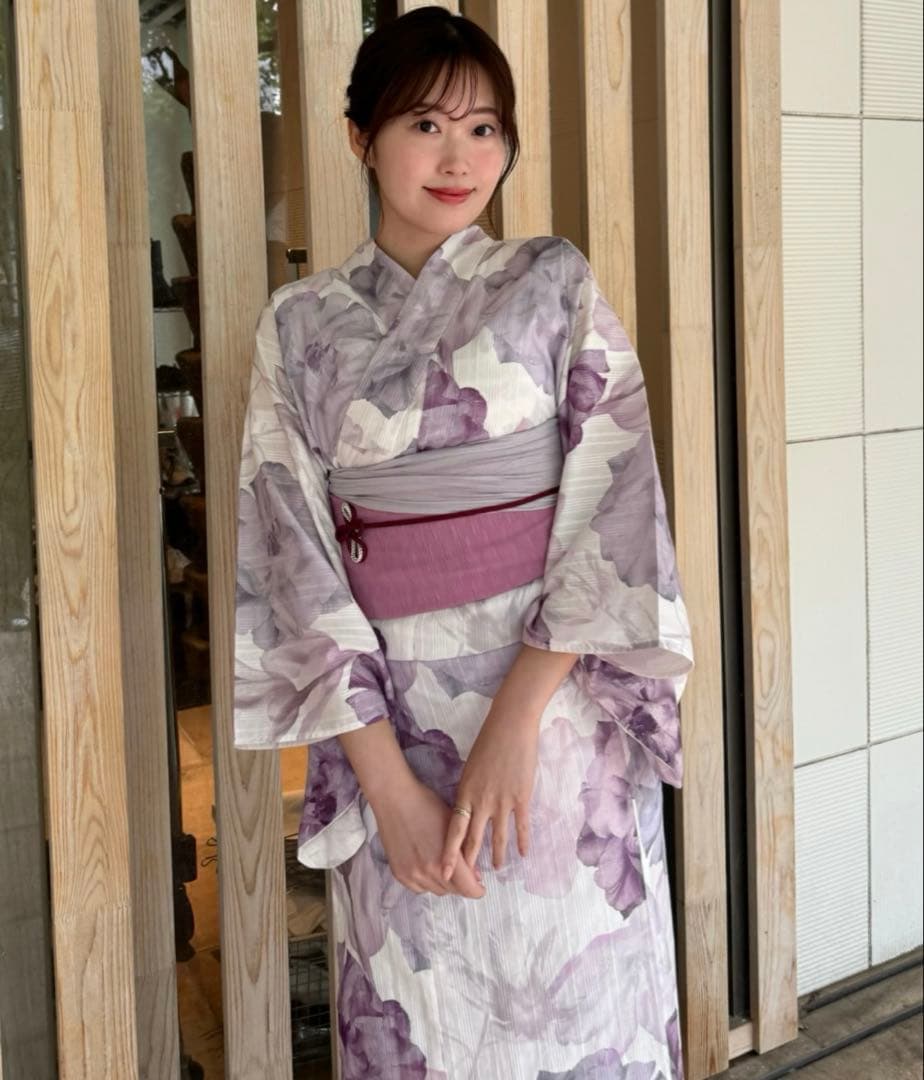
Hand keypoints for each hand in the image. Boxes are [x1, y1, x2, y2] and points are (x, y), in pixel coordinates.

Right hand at [370, 775, 485, 899]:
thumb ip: (465, 851)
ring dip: (444, 883)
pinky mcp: (399, 873)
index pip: (468, 889)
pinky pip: (419, 888)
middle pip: (453, 891)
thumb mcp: (453, 826)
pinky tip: (428, 867)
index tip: (479, 887)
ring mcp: (412, 874)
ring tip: (444, 866)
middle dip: (461, 884)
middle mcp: (428, 872)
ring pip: (436, 890)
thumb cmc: (426, 805)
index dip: (477, 890)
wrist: (394, 799)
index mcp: (446, 859)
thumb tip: (475, 875)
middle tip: (463, 872)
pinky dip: (426, 882)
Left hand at [441, 703, 539, 879]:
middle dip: (469, 862)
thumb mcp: (471, 768)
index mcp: (465, 793)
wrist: (510, 726)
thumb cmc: (488, 742)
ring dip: (497, 854)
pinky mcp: (521, 797)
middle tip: (466, 882)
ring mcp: (502, 801)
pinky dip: (522, 841)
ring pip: (498, 836)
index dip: (448, 852)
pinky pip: (521, 825)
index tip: (442, 870)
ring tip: (496, 868)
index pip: (454, 830)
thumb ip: (469, 791)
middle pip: (473, 838)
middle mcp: (481, 801)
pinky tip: (523, 854)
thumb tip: (468, 809)